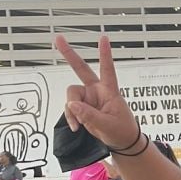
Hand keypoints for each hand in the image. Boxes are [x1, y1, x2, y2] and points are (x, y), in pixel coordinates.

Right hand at [55, 35, 138, 149]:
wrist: (121, 141)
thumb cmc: (122, 130)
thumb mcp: (108, 125)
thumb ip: (89, 115)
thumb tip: (72, 104)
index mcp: (110, 91)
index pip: (108, 69)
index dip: (105, 54)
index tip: (103, 38)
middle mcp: (97, 90)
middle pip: (81, 69)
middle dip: (69, 54)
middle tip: (58, 39)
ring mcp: (88, 97)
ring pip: (71, 95)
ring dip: (72, 109)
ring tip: (79, 123)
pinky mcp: (82, 106)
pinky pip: (70, 108)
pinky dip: (71, 117)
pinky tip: (77, 126)